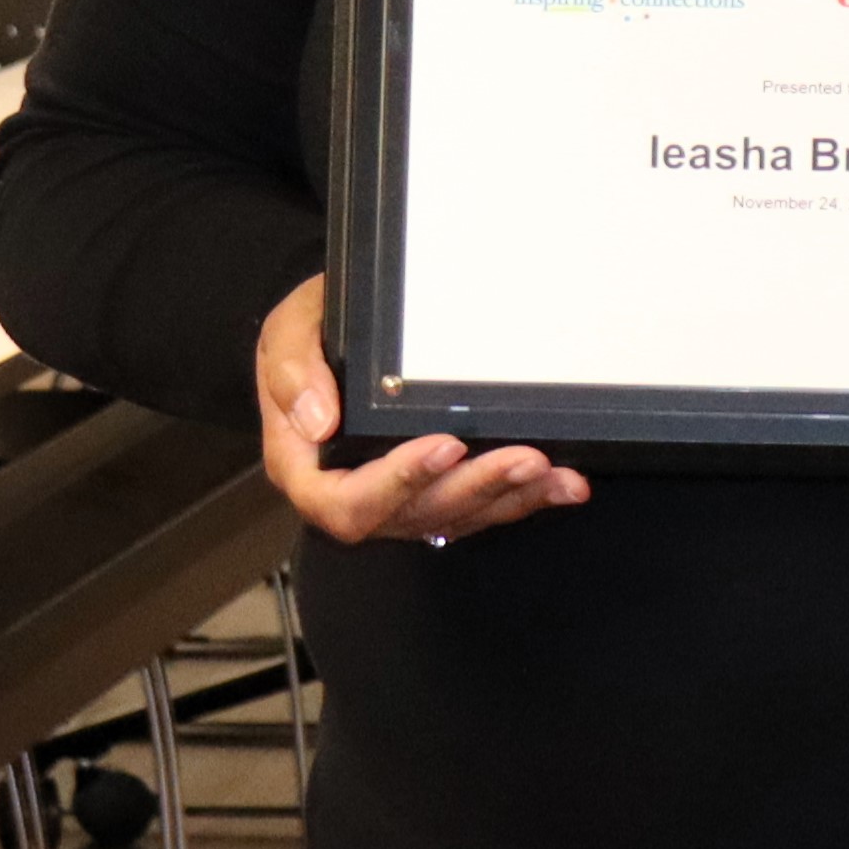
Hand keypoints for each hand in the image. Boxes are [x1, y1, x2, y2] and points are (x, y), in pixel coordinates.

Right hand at [255, 274, 590, 547]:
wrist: (329, 331)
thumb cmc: (307, 334)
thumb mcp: (286, 335)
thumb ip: (293, 374)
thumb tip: (318, 421)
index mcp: (305, 470)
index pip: (346, 501)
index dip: (399, 482)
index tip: (445, 444)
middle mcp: (351, 494)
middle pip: (412, 516)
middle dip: (473, 488)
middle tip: (523, 457)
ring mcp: (395, 500)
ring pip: (452, 517)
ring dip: (506, 497)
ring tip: (552, 471)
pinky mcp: (432, 493)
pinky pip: (476, 508)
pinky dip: (522, 499)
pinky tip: (563, 483)